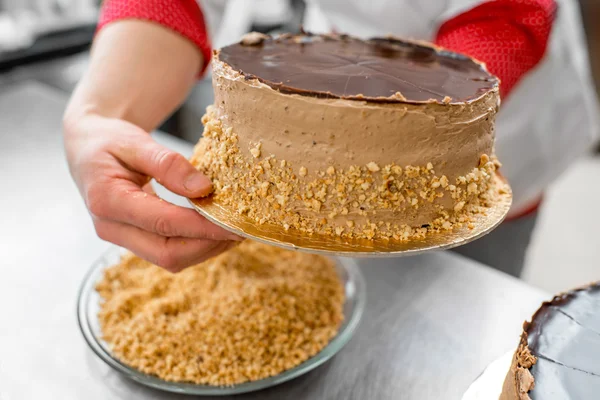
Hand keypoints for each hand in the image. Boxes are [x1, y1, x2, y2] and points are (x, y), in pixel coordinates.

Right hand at [64, 113, 242, 271]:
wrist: (86, 148)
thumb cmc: (108, 140)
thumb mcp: (135, 141)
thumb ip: (167, 164)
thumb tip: (203, 188)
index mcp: (107, 200)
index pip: (163, 223)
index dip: (202, 226)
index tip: (234, 222)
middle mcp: (111, 228)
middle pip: (167, 254)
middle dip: (209, 245)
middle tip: (241, 230)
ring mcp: (121, 238)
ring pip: (170, 259)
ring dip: (207, 248)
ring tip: (235, 230)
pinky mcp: (134, 240)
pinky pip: (169, 252)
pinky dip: (197, 245)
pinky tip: (216, 230)